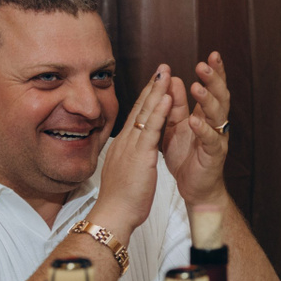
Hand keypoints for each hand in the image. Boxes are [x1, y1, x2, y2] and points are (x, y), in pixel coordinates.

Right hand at [92, 68, 173, 238]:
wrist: (114, 214)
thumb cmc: (121, 199)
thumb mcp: (124, 172)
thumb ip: (127, 158)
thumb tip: (128, 152)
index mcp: (123, 145)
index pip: (136, 116)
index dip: (146, 98)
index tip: (155, 82)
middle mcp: (126, 141)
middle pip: (140, 108)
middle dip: (152, 87)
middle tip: (162, 67)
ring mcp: (131, 146)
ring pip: (145, 113)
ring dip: (156, 91)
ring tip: (166, 72)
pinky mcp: (140, 155)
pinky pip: (151, 129)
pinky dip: (159, 111)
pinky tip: (167, 96)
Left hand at [161, 50, 232, 206]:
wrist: (193, 188)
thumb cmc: (186, 156)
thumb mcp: (176, 125)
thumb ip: (175, 105)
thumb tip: (173, 79)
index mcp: (207, 115)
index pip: (214, 88)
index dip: (215, 72)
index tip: (213, 54)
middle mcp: (216, 124)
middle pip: (220, 97)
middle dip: (214, 80)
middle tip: (204, 65)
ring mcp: (217, 139)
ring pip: (218, 115)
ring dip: (207, 100)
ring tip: (197, 87)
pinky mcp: (214, 156)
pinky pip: (211, 140)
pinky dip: (202, 130)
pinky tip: (195, 120)